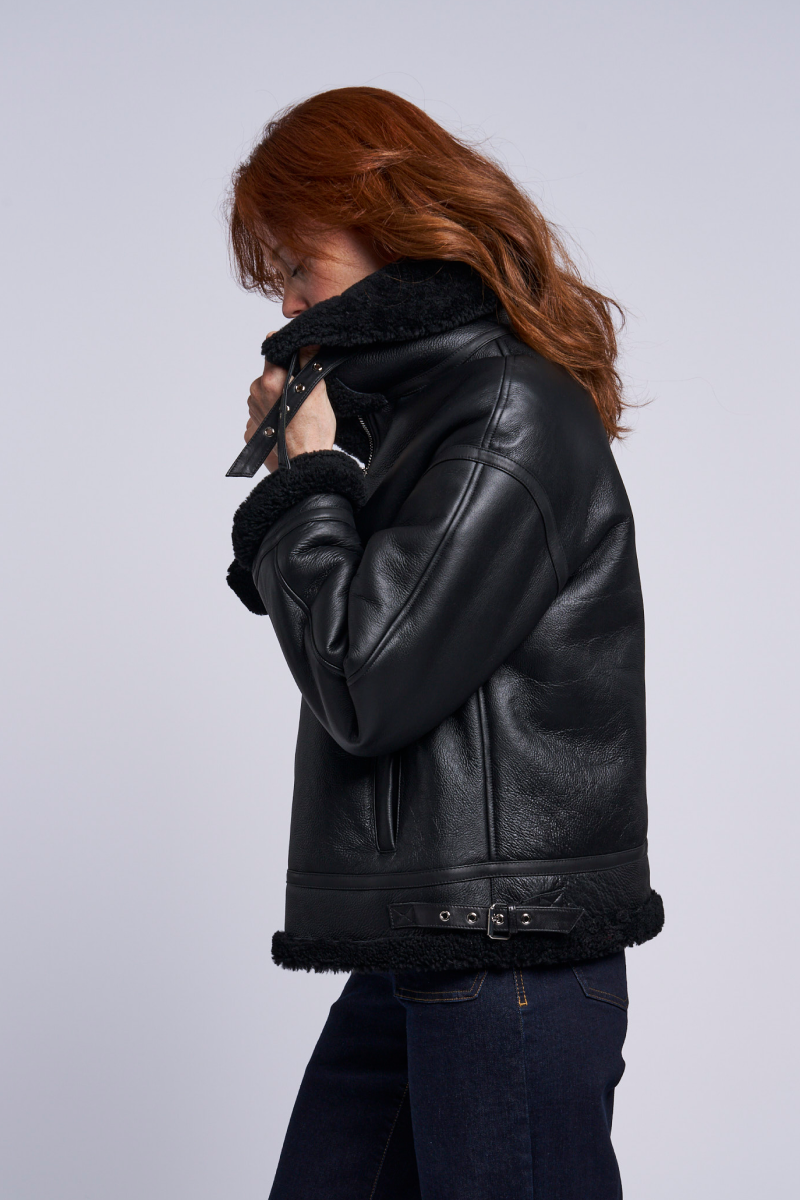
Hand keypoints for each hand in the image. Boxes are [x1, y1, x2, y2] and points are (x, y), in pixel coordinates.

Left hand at [245, 337, 336, 472]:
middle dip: (284, 381)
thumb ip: (308, 360)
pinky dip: (271, 417)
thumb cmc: (313, 432)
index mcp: (270, 381)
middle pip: (269, 376)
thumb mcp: (317, 390)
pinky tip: (285, 425)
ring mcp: (251, 413)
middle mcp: (255, 394)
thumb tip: (307, 342)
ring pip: (264, 396)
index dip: (285, 353)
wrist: (304, 465)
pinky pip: (261, 415)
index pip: (272, 350)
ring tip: (295, 414)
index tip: (295, 357)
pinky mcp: (250, 430)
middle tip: (301, 396)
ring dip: (277, 400)